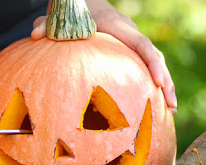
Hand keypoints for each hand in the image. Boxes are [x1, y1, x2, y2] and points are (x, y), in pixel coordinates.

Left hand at [31, 0, 176, 113]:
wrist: (82, 2)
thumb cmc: (71, 11)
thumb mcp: (57, 16)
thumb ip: (47, 25)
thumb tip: (34, 34)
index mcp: (117, 26)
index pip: (141, 44)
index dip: (153, 63)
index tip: (159, 83)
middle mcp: (129, 34)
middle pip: (155, 57)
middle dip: (165, 80)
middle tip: (171, 106)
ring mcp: (130, 43)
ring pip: (153, 63)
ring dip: (163, 85)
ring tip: (170, 112)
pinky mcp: (128, 52)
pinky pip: (144, 67)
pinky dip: (150, 83)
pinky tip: (152, 105)